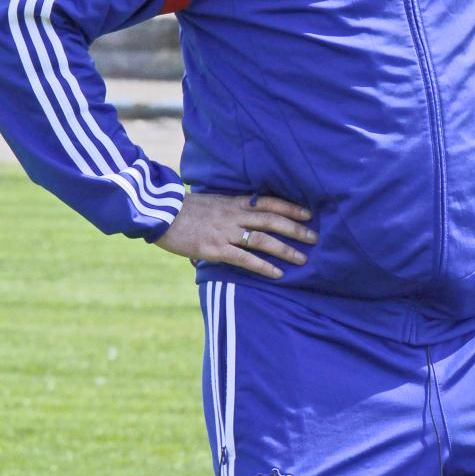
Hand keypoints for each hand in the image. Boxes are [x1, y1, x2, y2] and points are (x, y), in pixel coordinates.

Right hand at [155, 192, 315, 279]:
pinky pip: (245, 259)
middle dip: (296, 229)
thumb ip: (227, 208)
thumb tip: (238, 216)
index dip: (291, 207)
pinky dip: (263, 267)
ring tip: (303, 259)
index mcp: (234, 202)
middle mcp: (235, 215)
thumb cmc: (182, 209)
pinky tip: (277, 274)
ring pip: (264, 239)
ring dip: (286, 249)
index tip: (309, 213)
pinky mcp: (215, 249)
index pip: (270, 202)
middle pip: (273, 220)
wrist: (159, 214)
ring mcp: (226, 232)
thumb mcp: (210, 201)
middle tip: (315, 237)